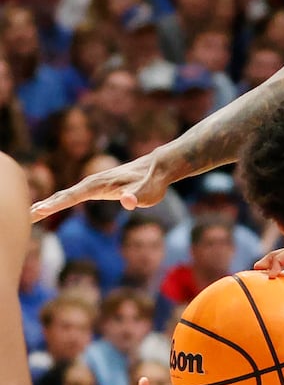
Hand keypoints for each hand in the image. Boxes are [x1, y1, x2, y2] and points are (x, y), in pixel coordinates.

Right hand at [30, 150, 171, 222]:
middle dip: (44, 206)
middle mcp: (91, 183)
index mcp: (97, 185)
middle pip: (62, 196)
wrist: (156, 167)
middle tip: (26, 217)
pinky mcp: (96, 187)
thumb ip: (136, 197)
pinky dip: (57, 201)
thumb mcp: (147, 194)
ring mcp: (92, 184)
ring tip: (31, 213)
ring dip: (46, 204)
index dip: (55, 205)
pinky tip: (50, 206)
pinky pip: (71, 195)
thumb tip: (128, 201)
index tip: (39, 211)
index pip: (71, 197)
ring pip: (64, 195)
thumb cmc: (152, 183)